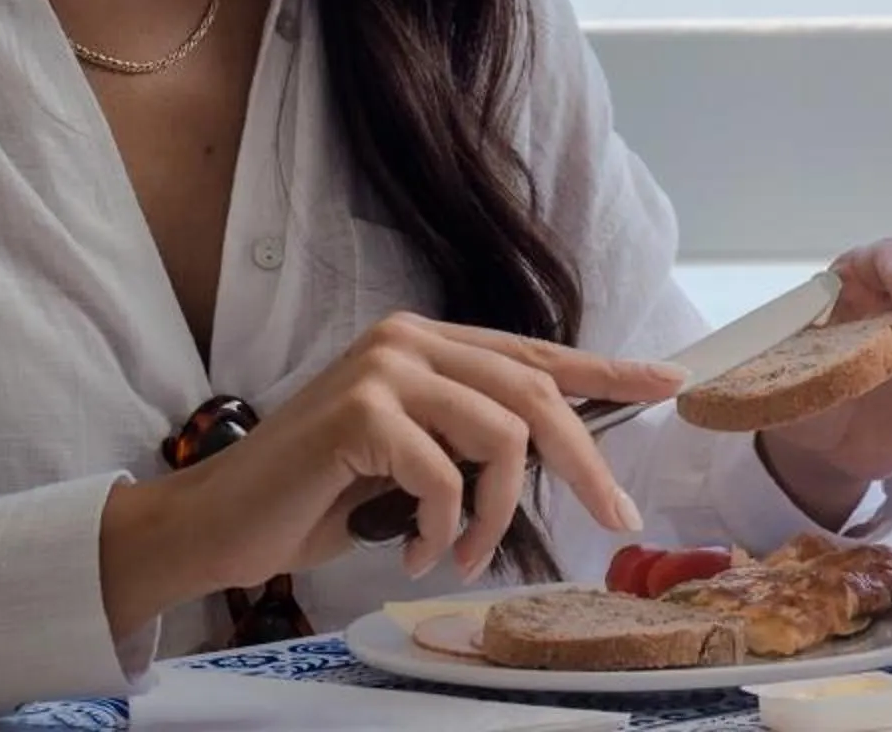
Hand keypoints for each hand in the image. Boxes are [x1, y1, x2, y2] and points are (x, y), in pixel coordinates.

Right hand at [99, 312, 687, 637]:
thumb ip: (472, 435)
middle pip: (538, 394)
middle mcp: (411, 339)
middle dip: (586, 464)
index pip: (537, 354)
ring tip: (466, 553)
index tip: (670, 382)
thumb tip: (559, 449)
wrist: (221, 523)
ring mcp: (385, 369)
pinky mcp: (360, 412)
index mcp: (429, 342)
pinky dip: (443, 528)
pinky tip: (418, 548)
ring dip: (498, 513)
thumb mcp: (415, 457)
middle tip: (616, 518)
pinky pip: (445, 477)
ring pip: (503, 435)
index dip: (609, 371)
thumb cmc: (319, 497)